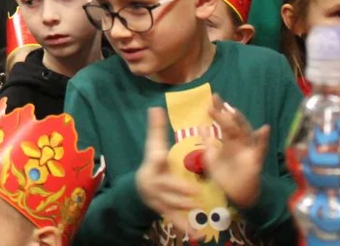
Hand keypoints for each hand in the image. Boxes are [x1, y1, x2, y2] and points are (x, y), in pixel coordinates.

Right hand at [135, 108, 198, 234]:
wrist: (140, 190)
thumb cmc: (153, 165)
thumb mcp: (153, 147)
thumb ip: (156, 130)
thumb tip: (156, 107)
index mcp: (152, 165)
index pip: (154, 160)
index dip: (158, 158)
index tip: (162, 155)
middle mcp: (153, 184)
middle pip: (165, 187)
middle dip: (179, 190)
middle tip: (195, 192)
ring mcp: (158, 200)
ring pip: (171, 205)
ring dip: (184, 208)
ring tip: (199, 208)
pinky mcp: (165, 213)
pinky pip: (175, 220)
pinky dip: (185, 227)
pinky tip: (197, 234)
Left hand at [203, 95, 269, 206]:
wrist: (235, 195)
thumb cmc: (224, 175)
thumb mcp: (211, 158)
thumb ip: (208, 143)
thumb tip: (201, 127)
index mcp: (228, 140)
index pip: (223, 122)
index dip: (218, 110)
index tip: (212, 98)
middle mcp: (239, 142)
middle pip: (233, 124)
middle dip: (225, 112)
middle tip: (216, 99)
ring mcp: (248, 149)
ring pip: (245, 132)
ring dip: (240, 121)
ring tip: (233, 111)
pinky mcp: (256, 160)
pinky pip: (261, 149)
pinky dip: (263, 139)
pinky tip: (264, 129)